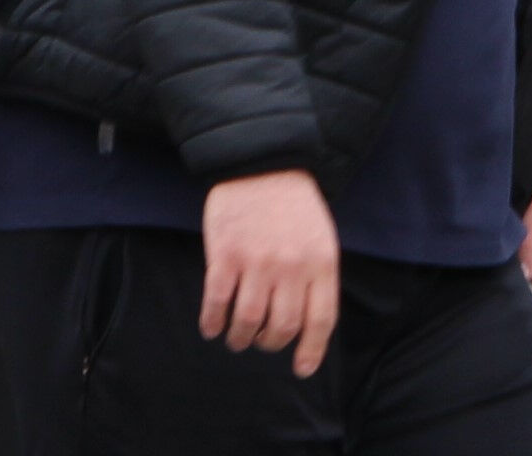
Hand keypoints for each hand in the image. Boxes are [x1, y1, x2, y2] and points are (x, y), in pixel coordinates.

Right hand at [196, 169, 338, 370]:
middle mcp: (291, 267)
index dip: (311, 351)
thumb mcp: (320, 238)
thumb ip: (317, 277)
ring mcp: (257, 261)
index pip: (320, 321)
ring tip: (236, 340)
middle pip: (283, 326)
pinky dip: (213, 320)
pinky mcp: (225, 253)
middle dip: (269, 343)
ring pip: (249, 319)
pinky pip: (218, 300)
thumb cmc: (292, 204)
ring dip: (240, 337)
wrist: (260, 161)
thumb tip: (307, 325)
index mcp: (321, 263)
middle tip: (259, 343)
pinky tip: (210, 328)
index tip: (300, 369)